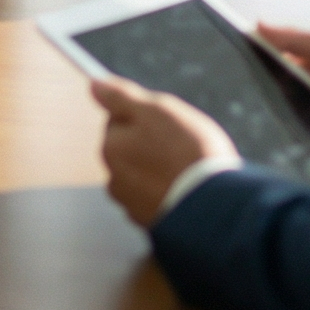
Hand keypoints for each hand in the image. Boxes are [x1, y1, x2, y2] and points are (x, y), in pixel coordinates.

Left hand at [92, 74, 237, 227]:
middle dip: (152, 146)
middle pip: (132, 150)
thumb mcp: (155, 110)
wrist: (215, 208)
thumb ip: (121, 96)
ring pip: (146, 177)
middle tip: (182, 147)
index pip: (119, 121)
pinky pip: (159, 201)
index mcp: (111, 148)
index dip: (146, 119)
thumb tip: (94, 85)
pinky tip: (188, 191)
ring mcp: (133, 205)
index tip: (168, 124)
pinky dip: (170, 195)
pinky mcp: (152, 224)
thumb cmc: (188, 154)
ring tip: (189, 171)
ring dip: (161, 172)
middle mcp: (114, 179)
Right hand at [256, 23, 309, 165]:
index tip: (234, 53)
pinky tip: (282, 130)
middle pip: (273, 86)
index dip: (255, 54)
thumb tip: (259, 25)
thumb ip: (297, 37)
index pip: (274, 56)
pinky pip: (295, 137)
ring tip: (263, 110)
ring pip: (280, 113)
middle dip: (261, 85)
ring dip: (275, 110)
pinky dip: (289, 133)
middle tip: (245, 86)